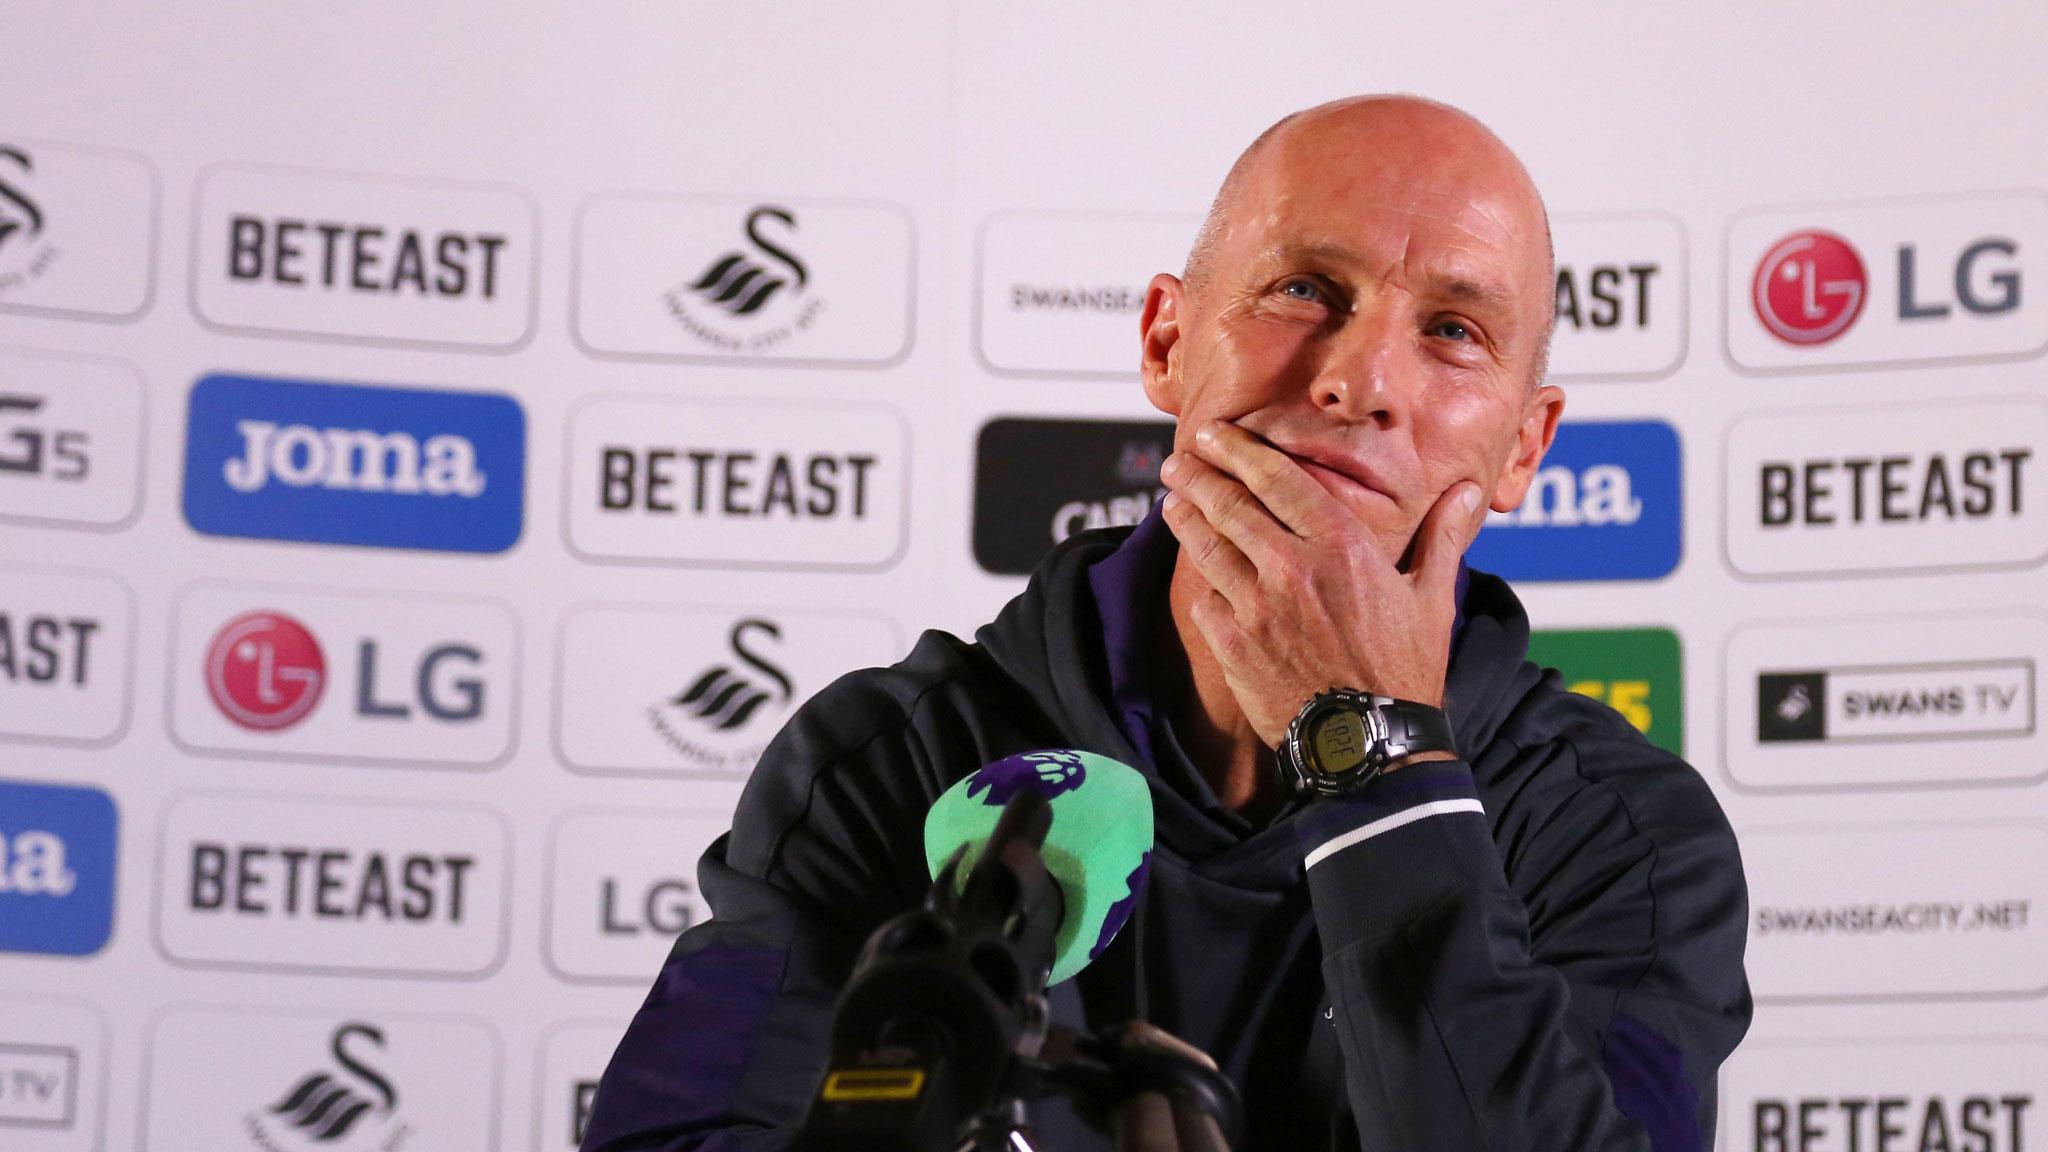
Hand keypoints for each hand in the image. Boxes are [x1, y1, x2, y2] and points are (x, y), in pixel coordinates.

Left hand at [1158, 420, 1485, 747]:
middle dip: (1199, 475)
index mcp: (1339, 545)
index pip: (1275, 478)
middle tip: (1180, 459)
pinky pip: (1205, 601)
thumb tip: (1468, 490)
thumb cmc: (1405, 671)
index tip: (1216, 433)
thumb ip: (1442, 537)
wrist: (1369, 744)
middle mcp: (1290, 568)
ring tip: (1172, 500)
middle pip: (1229, 505)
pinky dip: (1199, 582)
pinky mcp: (1233, 646)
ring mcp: (1255, 607)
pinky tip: (1194, 570)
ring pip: (1207, 547)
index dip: (1239, 450)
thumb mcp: (1433, 598)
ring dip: (1185, 518)